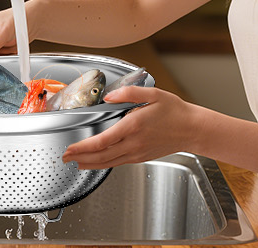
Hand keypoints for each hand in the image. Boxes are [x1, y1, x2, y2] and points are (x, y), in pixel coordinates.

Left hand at [61, 86, 200, 169]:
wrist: (192, 129)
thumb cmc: (175, 112)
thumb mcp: (153, 94)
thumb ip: (128, 92)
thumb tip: (109, 97)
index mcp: (133, 126)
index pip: (101, 141)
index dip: (82, 147)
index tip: (70, 148)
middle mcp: (133, 143)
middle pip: (100, 156)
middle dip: (80, 158)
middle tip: (65, 158)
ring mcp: (136, 152)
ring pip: (107, 162)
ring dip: (89, 163)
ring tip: (75, 163)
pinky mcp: (140, 157)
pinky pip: (117, 163)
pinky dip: (103, 164)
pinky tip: (96, 162)